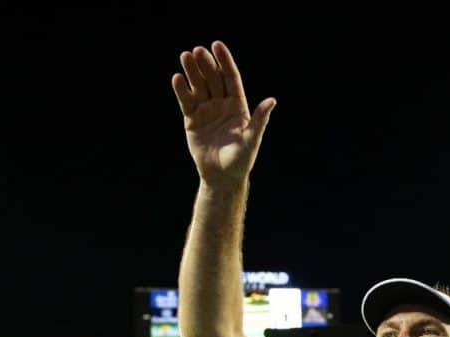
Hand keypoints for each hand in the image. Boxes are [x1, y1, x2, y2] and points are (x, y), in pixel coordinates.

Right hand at [171, 41, 275, 189]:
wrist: (222, 177)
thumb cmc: (241, 161)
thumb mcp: (252, 140)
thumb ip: (259, 120)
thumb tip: (271, 100)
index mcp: (238, 106)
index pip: (230, 78)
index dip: (224, 61)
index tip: (217, 45)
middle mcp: (221, 105)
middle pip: (213, 79)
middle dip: (206, 64)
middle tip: (198, 50)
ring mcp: (206, 111)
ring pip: (198, 86)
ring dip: (192, 71)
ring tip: (185, 56)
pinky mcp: (192, 120)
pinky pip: (186, 101)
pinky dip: (181, 90)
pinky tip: (177, 78)